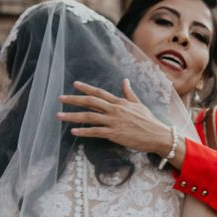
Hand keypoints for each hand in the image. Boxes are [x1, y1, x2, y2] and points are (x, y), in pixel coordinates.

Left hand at [57, 79, 175, 158]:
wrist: (158, 135)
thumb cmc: (149, 121)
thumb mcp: (139, 104)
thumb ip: (129, 93)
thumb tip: (125, 81)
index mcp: (120, 102)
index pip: (99, 93)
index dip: (86, 88)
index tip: (75, 85)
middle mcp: (115, 109)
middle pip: (90, 102)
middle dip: (73, 100)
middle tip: (59, 98)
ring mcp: (114, 121)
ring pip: (89, 117)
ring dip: (72, 116)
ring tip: (59, 116)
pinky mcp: (114, 134)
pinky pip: (95, 132)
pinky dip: (83, 132)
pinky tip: (73, 131)